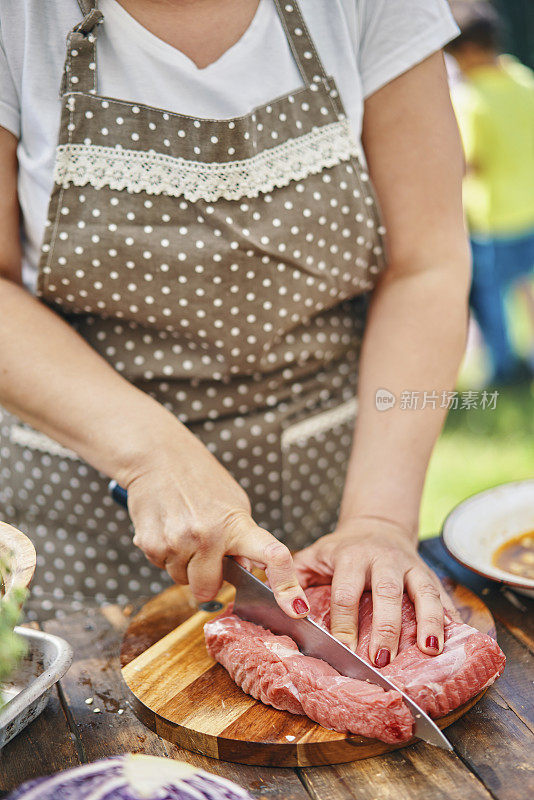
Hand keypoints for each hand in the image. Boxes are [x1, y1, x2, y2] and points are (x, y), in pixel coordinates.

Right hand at [122, 421, 308, 618]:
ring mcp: (176, 542)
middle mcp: (207, 536)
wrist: (158, 457)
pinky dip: (166, 555)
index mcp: (237, 525)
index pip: (272, 556)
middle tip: (206, 551)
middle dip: (208, 578)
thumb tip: (248, 572)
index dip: (287, 586)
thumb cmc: (199, 479)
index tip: (295, 608)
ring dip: (185, 565)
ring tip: (184, 531)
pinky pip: (161, 567)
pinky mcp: (149, 544)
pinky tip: (168, 529)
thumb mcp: (234, 503)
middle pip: (208, 589)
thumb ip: (244, 539)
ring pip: (182, 580)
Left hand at [293, 516, 454, 663]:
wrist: (376, 524)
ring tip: (431, 650)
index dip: (345, 621)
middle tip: (383, 659)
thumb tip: (283, 607)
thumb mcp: (313, 556)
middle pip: (387, 592)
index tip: (345, 649)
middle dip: (386, 626)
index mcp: (350, 557)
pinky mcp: (429, 573)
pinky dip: (451, 615)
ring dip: (428, 621)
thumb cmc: (340, 550)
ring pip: (422, 590)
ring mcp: (410, 565)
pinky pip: (443, 593)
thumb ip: (294, 578)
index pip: (346, 591)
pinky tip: (458, 638)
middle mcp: (382, 559)